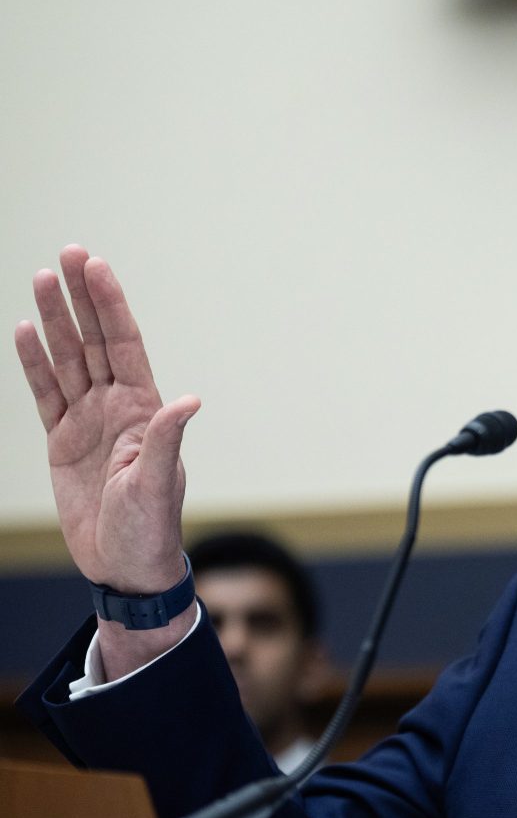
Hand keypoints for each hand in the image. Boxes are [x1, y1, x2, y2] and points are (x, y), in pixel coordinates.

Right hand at [15, 245, 199, 595]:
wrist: (124, 564)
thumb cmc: (151, 527)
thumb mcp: (159, 483)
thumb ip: (165, 440)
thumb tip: (188, 401)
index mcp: (143, 410)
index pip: (123, 345)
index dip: (110, 305)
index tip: (95, 266)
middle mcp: (116, 407)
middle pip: (94, 341)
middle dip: (82, 298)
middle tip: (68, 253)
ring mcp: (88, 421)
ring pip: (68, 359)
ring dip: (55, 320)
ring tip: (41, 277)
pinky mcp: (62, 440)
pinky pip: (45, 392)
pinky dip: (35, 362)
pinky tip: (26, 330)